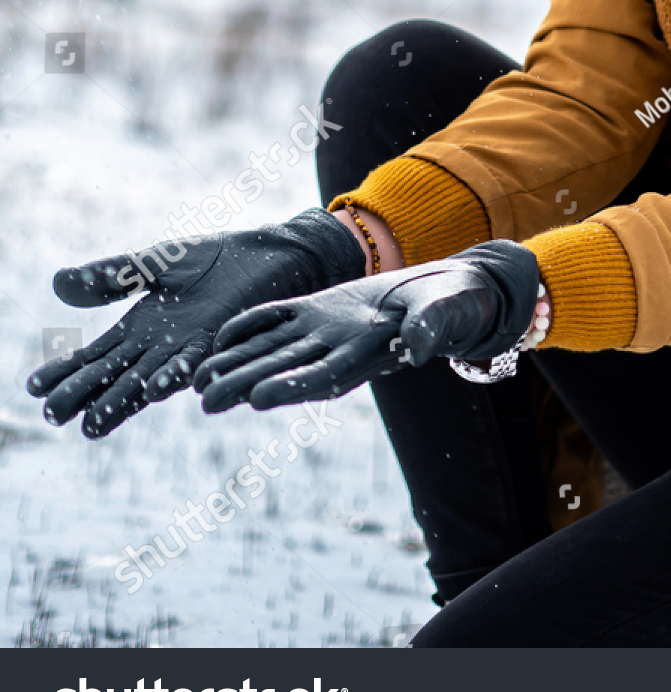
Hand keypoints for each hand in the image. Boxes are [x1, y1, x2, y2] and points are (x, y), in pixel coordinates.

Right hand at [26, 209, 363, 438]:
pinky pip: (194, 361)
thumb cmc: (216, 262)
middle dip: (83, 396)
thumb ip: (110, 275)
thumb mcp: (153, 263)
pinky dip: (174, 374)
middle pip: (113, 375)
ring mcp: (190, 349)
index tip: (34, 387)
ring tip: (93, 423)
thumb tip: (56, 284)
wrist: (271, 255)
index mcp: (140, 329)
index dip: (65, 371)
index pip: (94, 355)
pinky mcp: (221, 341)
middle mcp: (160, 348)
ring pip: (147, 379)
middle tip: (52, 415)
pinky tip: (155, 388)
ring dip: (122, 401)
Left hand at [194, 239, 539, 412]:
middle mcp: (339, 348)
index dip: (291, 385)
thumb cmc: (453, 307)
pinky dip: (249, 326)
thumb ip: (432, 329)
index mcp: (369, 354)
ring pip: (273, 348)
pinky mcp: (320, 308)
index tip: (258, 399)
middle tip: (205, 399)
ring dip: (236, 363)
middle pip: (286, 369)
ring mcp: (326, 329)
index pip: (325, 376)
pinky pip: (278, 318)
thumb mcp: (447, 314)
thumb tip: (419, 347)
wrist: (447, 292)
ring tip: (196, 380)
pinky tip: (219, 335)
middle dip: (245, 384)